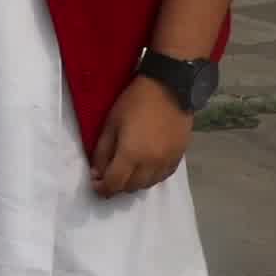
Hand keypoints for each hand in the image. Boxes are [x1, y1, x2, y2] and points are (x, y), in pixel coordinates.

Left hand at [89, 76, 194, 196]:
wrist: (170, 87)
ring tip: (127, 173)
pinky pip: (163, 176)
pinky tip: (145, 169)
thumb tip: (96, 173)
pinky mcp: (179, 156)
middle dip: (117, 186)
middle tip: (109, 176)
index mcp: (131, 155)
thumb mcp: (110, 124)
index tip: (95, 184)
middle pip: (131, 187)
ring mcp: (167, 161)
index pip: (115, 184)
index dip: (103, 188)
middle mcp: (151, 164)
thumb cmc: (135, 102)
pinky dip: (151, 177)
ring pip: (148, 185)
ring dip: (135, 183)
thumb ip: (102, 152)